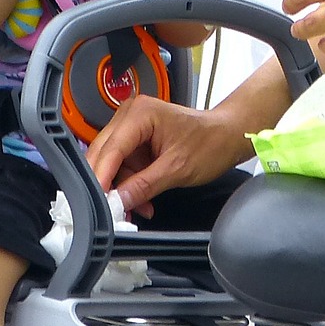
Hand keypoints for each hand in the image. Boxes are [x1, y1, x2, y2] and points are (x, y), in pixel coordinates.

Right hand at [87, 95, 252, 216]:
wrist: (228, 136)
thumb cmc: (210, 142)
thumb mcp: (176, 169)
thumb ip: (143, 186)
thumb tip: (117, 201)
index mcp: (140, 113)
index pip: (110, 149)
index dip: (101, 178)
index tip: (96, 202)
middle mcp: (131, 115)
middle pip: (105, 155)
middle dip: (110, 185)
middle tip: (112, 212)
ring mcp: (133, 128)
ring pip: (113, 165)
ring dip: (123, 189)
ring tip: (139, 209)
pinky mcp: (137, 141)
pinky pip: (125, 166)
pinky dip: (131, 185)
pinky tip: (142, 201)